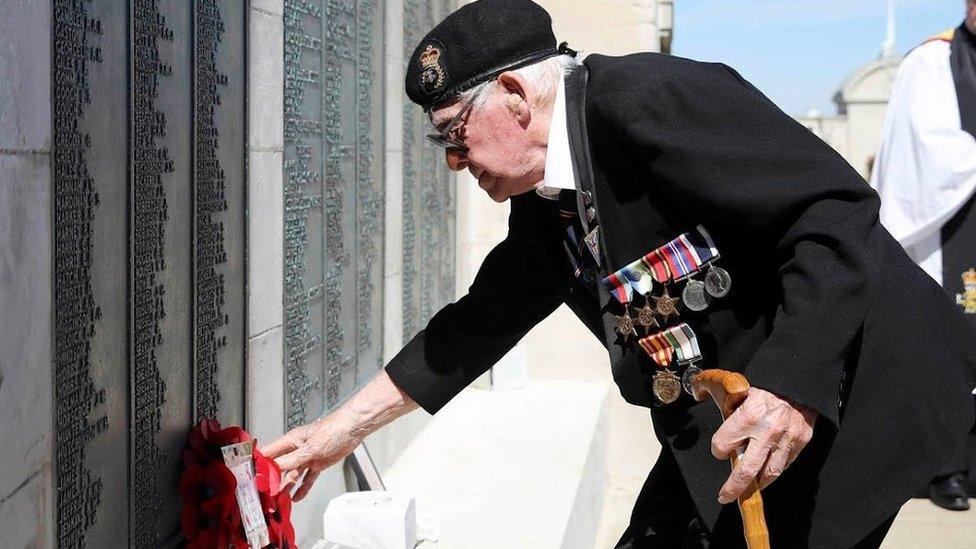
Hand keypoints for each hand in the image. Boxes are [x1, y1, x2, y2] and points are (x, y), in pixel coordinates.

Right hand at [262, 412, 362, 500]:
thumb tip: (274, 467)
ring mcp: (307, 457)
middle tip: (267, 493)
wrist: (352, 429)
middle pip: (280, 466)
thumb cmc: (332, 430)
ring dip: (287, 486)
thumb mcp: (309, 448)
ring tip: (280, 499)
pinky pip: (308, 478)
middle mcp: (297, 450)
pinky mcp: (318, 463)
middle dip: (273, 479)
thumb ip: (292, 459)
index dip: (260, 464)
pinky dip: (303, 487)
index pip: (270, 453)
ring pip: (293, 474)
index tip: (253, 477)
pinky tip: (297, 496)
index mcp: (291, 441)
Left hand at [710, 387, 816, 503]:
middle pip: (746, 470)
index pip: (723, 445)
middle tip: (725, 496)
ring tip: (749, 488)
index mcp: (748, 416)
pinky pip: (785, 464)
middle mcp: (767, 431)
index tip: (720, 449)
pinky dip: (774, 470)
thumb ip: (713, 389)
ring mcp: (786, 439)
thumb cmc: (765, 384)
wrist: (798, 380)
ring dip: (757, 483)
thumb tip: (696, 392)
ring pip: (769, 473)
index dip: (718, 449)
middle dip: (733, 488)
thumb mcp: (738, 386)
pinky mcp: (801, 441)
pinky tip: (766, 472)